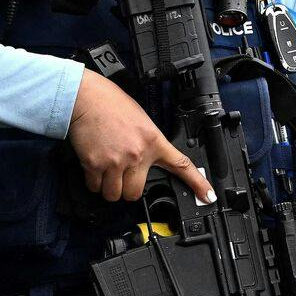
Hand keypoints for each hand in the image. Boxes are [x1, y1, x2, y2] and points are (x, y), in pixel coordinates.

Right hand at [67, 70, 216, 203]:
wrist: (87, 98)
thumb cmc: (111, 105)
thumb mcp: (141, 121)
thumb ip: (147, 144)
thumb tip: (146, 163)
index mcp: (153, 141)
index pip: (181, 165)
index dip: (197, 184)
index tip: (208, 197)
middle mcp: (137, 154)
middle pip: (135, 193)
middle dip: (126, 189)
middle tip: (121, 175)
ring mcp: (116, 162)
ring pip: (114, 194)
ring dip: (108, 188)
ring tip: (106, 170)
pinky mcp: (95, 165)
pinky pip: (95, 187)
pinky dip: (93, 182)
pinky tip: (94, 166)